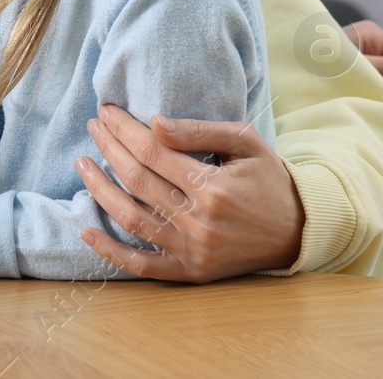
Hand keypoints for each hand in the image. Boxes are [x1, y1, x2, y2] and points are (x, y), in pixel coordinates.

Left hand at [75, 104, 303, 282]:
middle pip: (138, 180)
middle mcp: (200, 221)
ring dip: (100, 190)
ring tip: (82, 164)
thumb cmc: (270, 180)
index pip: (152, 152)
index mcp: (214, 187)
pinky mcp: (190, 272)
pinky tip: (87, 230)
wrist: (300, 232)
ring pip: (132, 219)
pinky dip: (111, 251)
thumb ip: (200, 131)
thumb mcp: (246, 143)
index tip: (106, 111)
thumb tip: (154, 122)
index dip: (124, 129)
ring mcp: (193, 250)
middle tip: (93, 127)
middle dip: (109, 149)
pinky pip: (143, 266)